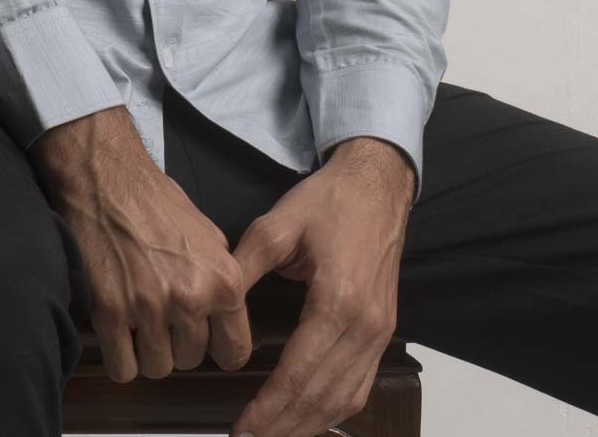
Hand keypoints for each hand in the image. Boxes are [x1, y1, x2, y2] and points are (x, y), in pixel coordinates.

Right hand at [33, 110, 253, 382]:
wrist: (108, 179)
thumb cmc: (156, 201)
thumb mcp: (209, 236)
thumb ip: (221, 280)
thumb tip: (227, 315)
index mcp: (223, 280)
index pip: (235, 353)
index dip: (217, 348)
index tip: (204, 340)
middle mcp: (191, 297)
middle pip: (190, 361)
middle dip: (176, 343)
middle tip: (161, 313)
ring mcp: (150, 307)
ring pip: (156, 368)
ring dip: (146, 350)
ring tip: (138, 317)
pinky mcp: (110, 312)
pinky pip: (122, 369)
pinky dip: (118, 357)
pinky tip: (117, 329)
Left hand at [226, 137, 413, 436]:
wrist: (377, 185)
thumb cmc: (330, 200)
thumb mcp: (279, 223)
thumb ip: (245, 265)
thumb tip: (213, 301)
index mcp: (338, 301)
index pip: (299, 373)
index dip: (268, 409)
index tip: (241, 430)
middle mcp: (365, 326)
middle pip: (322, 396)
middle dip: (283, 427)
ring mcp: (379, 332)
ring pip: (345, 399)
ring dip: (308, 426)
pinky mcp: (384, 332)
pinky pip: (361, 386)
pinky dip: (333, 411)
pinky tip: (309, 419)